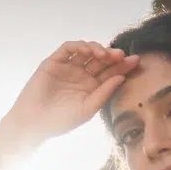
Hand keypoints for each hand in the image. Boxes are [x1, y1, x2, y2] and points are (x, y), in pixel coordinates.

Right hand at [1, 41, 139, 145]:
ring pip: (86, 51)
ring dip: (97, 49)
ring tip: (106, 55)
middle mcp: (81, 75)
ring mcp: (68, 67)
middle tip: (122, 55)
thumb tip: (122, 77)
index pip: (110, 73)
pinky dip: (79, 46)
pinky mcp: (54, 62)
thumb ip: (104, 92)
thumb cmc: (61, 120)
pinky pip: (68, 48)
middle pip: (101, 60)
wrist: (34, 123)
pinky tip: (88, 51)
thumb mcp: (88, 108)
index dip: (123, 66)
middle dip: (112, 56)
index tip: (136, 61)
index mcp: (91, 87)